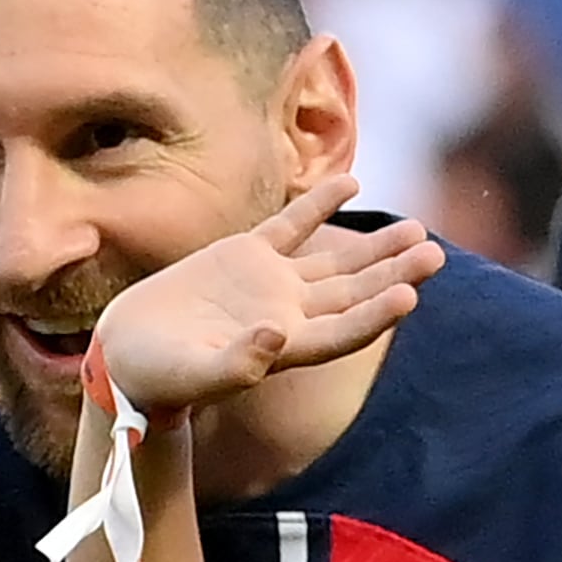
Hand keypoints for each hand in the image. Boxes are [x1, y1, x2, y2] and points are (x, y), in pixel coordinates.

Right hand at [90, 178, 443, 415]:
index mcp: (282, 348)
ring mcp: (270, 285)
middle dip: (394, 274)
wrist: (127, 357)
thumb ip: (234, 365)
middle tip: (434, 254)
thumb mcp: (192, 375)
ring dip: (375, 247)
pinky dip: (319, 204)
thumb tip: (275, 337)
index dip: (375, 315)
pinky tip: (351, 183)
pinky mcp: (245, 257)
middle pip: (353, 294)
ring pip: (334, 262)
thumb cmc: (156, 377)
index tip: (409, 296)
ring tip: (417, 229)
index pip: (342, 331)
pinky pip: (290, 226)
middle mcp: (287, 316)